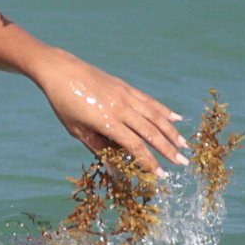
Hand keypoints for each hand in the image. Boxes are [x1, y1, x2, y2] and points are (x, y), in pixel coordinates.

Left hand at [35, 51, 186, 174]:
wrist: (60, 70)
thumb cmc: (63, 103)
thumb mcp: (76, 129)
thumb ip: (97, 146)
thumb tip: (113, 165)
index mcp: (107, 122)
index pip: (135, 146)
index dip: (149, 162)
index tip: (161, 174)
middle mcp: (120, 109)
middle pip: (150, 132)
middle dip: (168, 149)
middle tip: (183, 163)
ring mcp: (125, 96)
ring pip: (155, 116)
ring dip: (172, 131)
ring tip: (185, 144)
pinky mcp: (126, 87)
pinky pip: (149, 101)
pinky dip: (164, 110)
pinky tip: (177, 118)